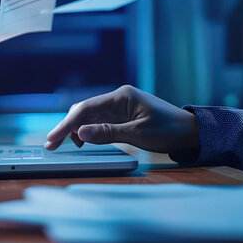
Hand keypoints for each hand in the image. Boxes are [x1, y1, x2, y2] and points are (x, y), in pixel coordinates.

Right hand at [45, 85, 198, 153]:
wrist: (190, 131)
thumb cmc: (168, 130)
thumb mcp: (138, 134)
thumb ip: (108, 133)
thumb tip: (80, 133)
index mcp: (120, 97)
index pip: (85, 109)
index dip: (66, 124)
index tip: (53, 139)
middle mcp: (117, 98)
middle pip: (83, 110)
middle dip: (66, 127)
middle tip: (52, 145)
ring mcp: (118, 106)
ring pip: (88, 116)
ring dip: (76, 130)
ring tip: (67, 146)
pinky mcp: (121, 116)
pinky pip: (98, 121)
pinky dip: (88, 131)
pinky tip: (83, 141)